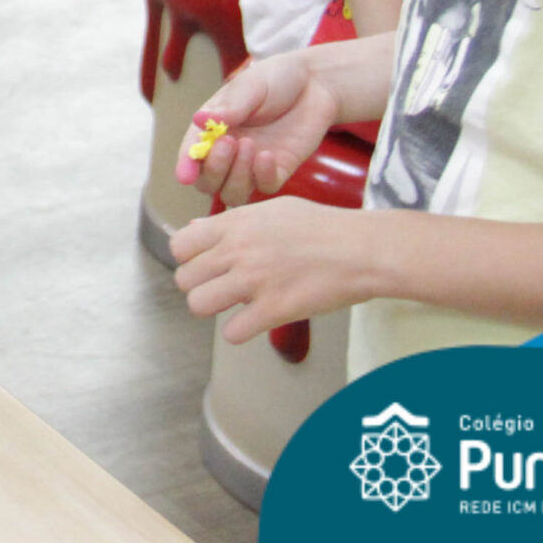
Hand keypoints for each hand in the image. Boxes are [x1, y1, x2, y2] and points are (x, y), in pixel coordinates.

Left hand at [170, 195, 381, 342]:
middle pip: (184, 279)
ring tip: (234, 306)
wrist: (362, 249)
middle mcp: (238, 250)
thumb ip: (230, 221)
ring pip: (199, 305)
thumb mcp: (271, 210)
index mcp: (235, 223)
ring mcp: (255, 280)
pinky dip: (241, 331)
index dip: (188, 259)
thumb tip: (195, 227)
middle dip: (199, 286)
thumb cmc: (322, 227)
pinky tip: (256, 321)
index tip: (204, 265)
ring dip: (213, 310)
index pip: (179, 245)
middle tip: (220, 288)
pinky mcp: (274, 309)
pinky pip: (232, 333)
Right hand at [176, 51, 338, 206]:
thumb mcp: (250, 86)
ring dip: (236, 176)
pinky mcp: (278, 170)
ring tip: (250, 145)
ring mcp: (252, 165)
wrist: (316, 83)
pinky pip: (265, 187)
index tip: (185, 175)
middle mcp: (228, 152)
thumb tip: (199, 119)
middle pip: (208, 182)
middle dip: (214, 169)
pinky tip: (268, 155)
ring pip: (233, 193)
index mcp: (211, 128)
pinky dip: (262, 176)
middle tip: (229, 142)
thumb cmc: (276, 79)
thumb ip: (229, 106)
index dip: (186, 166)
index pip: (191, 154)